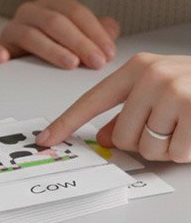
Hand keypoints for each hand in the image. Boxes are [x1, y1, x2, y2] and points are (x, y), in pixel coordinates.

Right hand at [0, 0, 119, 69]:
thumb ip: (97, 31)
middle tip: (96, 63)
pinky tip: (4, 60)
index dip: (94, 33)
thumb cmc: (57, 43)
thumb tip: (111, 29)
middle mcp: (29, 11)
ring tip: (71, 64)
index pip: (75, 12)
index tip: (108, 54)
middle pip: (55, 22)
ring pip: (30, 34)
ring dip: (52, 50)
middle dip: (79, 43)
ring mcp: (11, 28)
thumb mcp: (80, 35)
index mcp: (51, 2)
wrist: (22, 54)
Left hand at [37, 53, 190, 162]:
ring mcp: (176, 93)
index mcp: (138, 68)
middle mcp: (153, 76)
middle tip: (167, 128)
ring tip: (185, 127)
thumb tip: (102, 136)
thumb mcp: (161, 90)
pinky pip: (176, 154)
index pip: (92, 101)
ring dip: (166, 149)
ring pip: (147, 148)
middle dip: (140, 143)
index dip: (66, 123)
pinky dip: (187, 152)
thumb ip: (129, 111)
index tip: (45, 140)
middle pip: (119, 136)